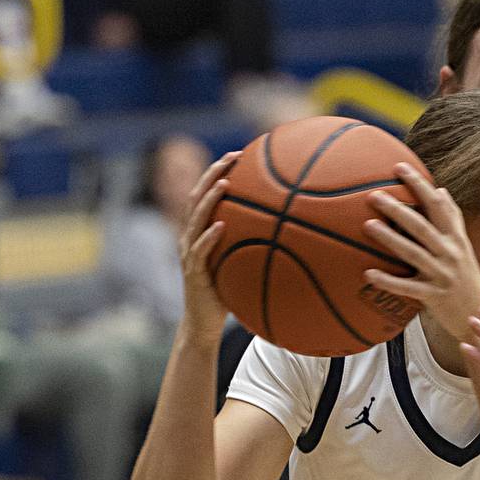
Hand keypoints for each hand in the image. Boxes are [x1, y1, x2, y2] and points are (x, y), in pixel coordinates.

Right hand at [179, 151, 239, 341]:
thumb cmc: (226, 295)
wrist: (203, 325)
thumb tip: (290, 234)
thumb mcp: (241, 265)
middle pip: (197, 197)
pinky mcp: (194, 273)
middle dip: (213, 173)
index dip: (218, 172)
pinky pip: (201, 251)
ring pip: (196, 219)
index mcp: (200, 233)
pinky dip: (209, 237)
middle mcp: (190, 238)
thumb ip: (254, 248)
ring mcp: (189, 254)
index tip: (238, 153)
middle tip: (231, 156)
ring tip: (224, 182)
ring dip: (210, 199)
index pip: (206, 195)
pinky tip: (221, 225)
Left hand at [362, 164, 479, 338]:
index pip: (437, 205)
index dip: (418, 185)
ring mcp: (442, 275)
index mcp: (456, 238)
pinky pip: (408, 287)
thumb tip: (440, 190)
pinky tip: (368, 274)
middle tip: (375, 195)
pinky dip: (388, 281)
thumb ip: (452, 219)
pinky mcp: (434, 296)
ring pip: (413, 253)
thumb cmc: (467, 276)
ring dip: (390, 239)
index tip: (399, 167)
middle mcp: (450, 253)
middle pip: (422, 227)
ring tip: (368, 225)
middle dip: (398, 209)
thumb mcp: (463, 245)